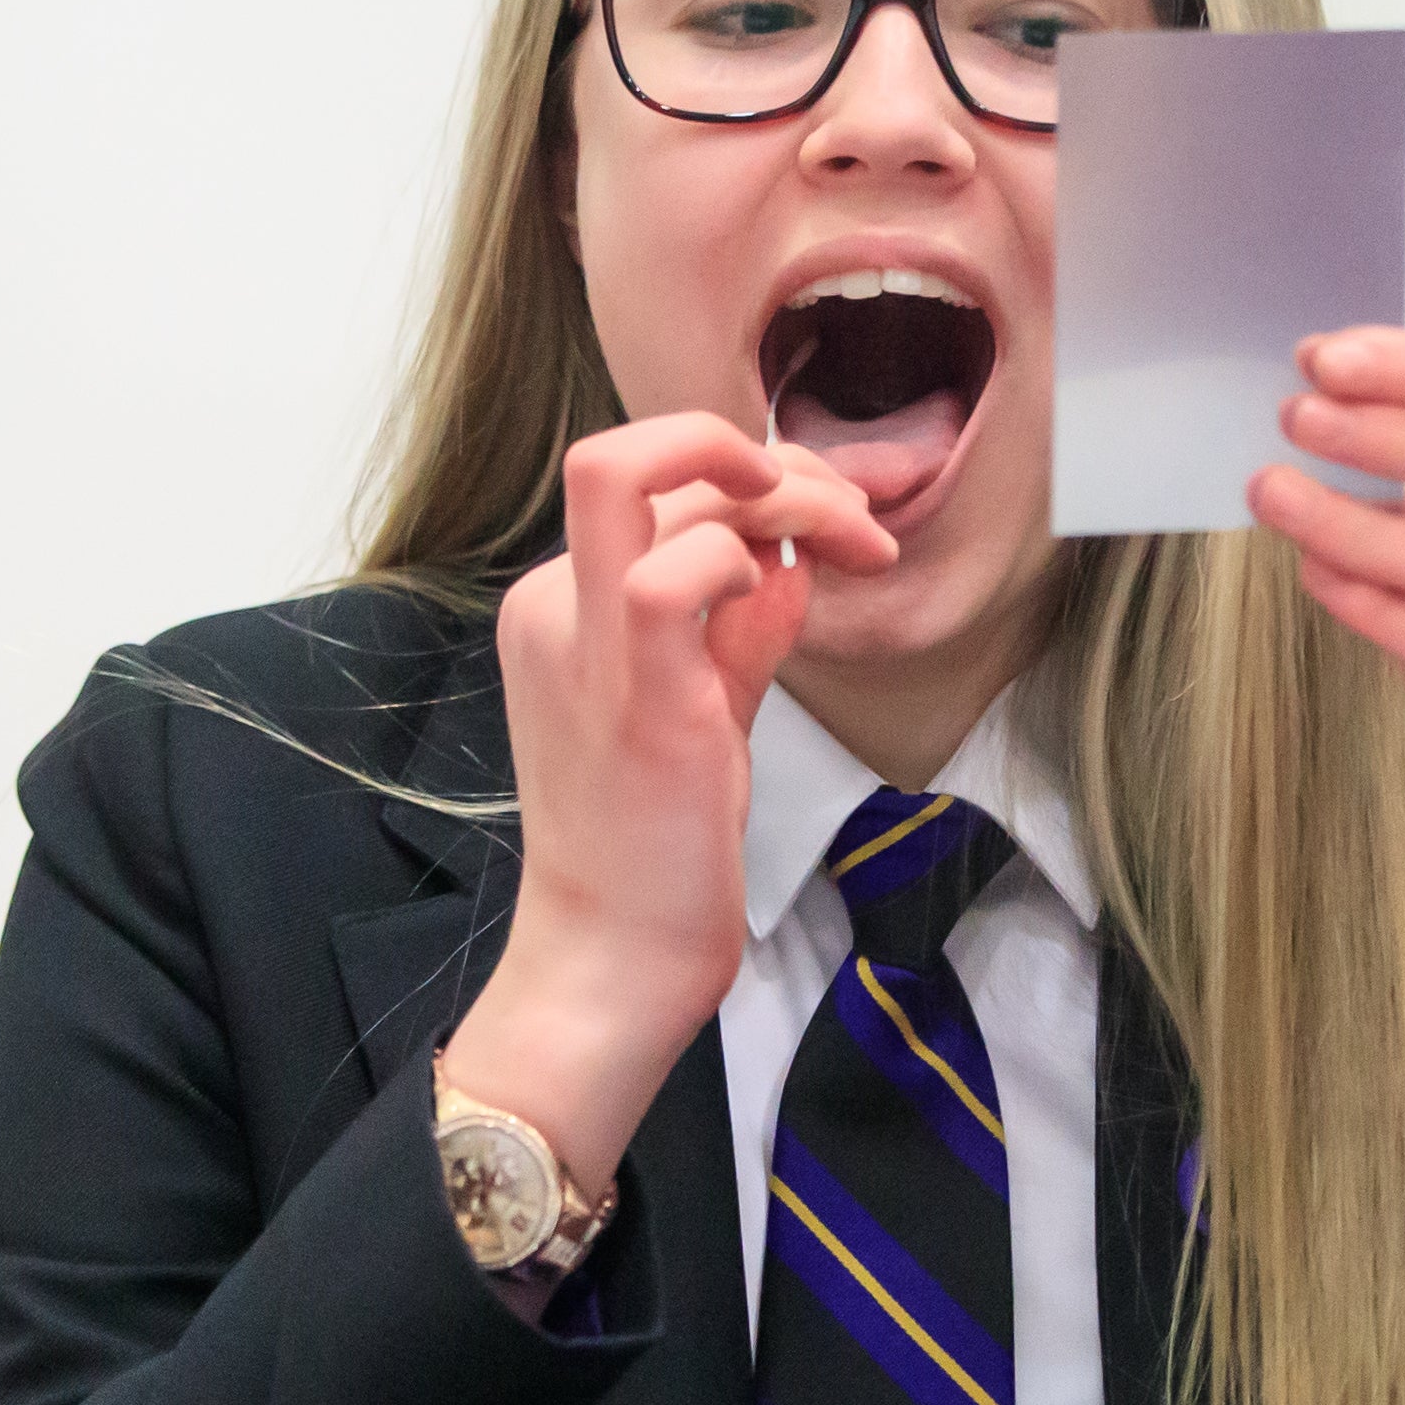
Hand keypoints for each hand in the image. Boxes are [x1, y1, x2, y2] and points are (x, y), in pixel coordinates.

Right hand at [442, 413, 893, 1192]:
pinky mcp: (633, 693)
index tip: (842, 520)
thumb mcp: (708, 705)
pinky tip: (788, 600)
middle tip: (851, 516)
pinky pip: (674, 572)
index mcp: (560, 604)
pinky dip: (745, 559)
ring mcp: (580, 642)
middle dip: (765, 457)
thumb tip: (794, 562)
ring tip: (851, 547)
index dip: (760, 476)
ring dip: (774, 491)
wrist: (614, 954)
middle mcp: (553, 606)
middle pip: (631, 450)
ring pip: (637, 474)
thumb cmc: (657, 844)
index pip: (654, 484)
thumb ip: (743, 627)